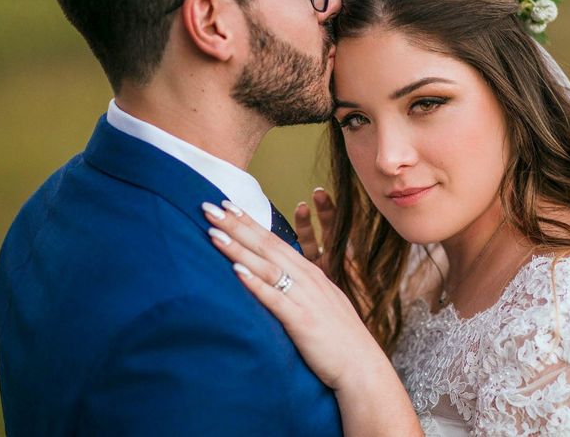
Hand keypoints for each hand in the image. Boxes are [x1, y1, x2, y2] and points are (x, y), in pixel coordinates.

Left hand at [201, 200, 388, 391]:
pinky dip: (255, 283)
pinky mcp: (302, 321)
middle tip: (208, 206)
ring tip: (213, 232)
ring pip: (266, 266)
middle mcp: (306, 278)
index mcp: (310, 272)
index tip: (225, 204)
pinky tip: (236, 271)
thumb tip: (274, 279)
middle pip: (265, 245)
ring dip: (238, 248)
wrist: (361, 365)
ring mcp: (304, 298)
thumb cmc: (338, 337)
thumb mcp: (320, 302)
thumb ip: (299, 287)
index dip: (248, 221)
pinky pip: (275, 299)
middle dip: (236, 224)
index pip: (273, 240)